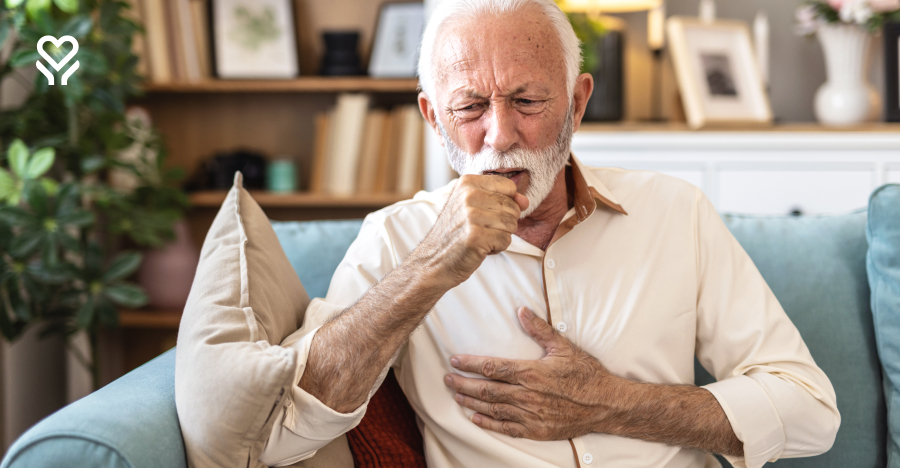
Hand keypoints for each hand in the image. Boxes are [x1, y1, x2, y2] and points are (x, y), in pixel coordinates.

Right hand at [412, 175, 528, 288]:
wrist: (432, 262)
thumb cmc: (455, 234)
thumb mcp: (473, 207)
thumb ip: (501, 199)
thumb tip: (524, 201)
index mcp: (467, 182)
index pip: (509, 187)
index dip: (505, 204)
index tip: (486, 213)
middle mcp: (468, 195)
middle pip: (512, 207)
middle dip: (503, 223)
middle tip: (480, 229)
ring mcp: (471, 215)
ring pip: (512, 224)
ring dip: (500, 236)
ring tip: (480, 238)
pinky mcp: (475, 236)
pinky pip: (506, 240)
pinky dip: (496, 248)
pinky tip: (479, 248)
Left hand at [443, 307, 623, 439]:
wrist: (606, 404)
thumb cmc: (587, 375)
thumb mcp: (564, 347)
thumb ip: (539, 329)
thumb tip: (521, 311)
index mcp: (532, 373)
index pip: (493, 368)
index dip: (471, 364)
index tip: (456, 360)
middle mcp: (528, 395)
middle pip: (487, 390)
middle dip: (464, 384)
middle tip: (448, 379)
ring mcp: (531, 415)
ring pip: (493, 409)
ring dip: (472, 402)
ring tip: (456, 396)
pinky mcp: (536, 430)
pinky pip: (506, 428)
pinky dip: (488, 423)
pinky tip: (476, 418)